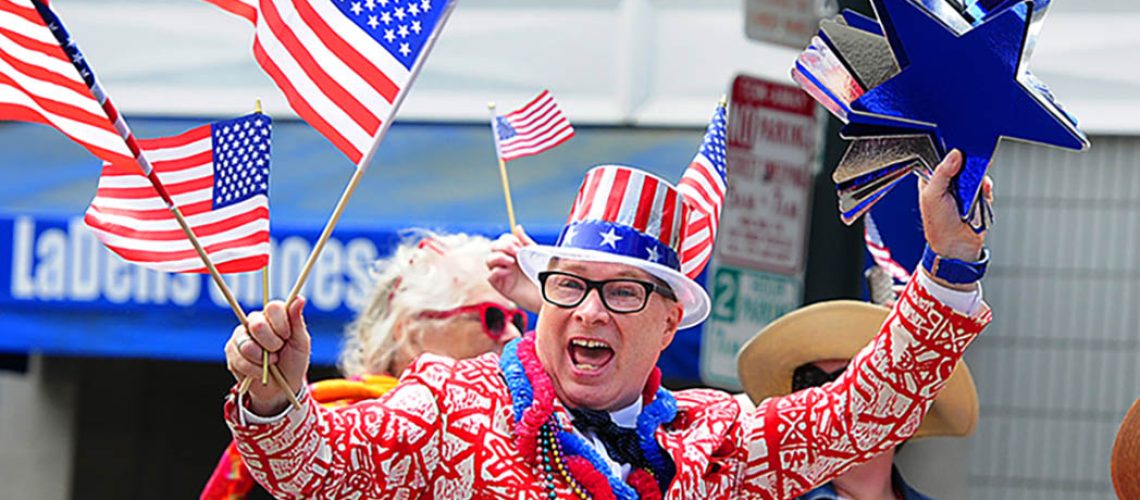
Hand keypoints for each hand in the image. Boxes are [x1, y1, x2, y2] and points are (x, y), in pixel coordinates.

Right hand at [225, 297, 310, 414]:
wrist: (281, 388)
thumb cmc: (293, 362)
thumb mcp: (300, 343)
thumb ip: (297, 321)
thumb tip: (299, 298)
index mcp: (273, 316)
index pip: (273, 307)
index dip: (281, 323)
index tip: (287, 336)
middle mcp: (255, 322)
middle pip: (257, 325)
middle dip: (272, 343)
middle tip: (278, 351)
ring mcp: (240, 336)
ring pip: (246, 344)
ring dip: (262, 359)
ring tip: (271, 362)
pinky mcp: (231, 352)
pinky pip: (239, 359)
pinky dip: (254, 369)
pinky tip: (260, 371)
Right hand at [486, 225, 542, 312]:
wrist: (549, 295)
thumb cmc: (543, 275)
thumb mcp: (536, 255)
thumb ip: (526, 242)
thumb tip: (517, 227)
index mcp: (514, 252)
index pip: (503, 239)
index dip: (509, 240)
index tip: (519, 245)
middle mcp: (506, 261)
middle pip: (493, 247)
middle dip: (503, 246)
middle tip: (516, 252)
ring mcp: (502, 273)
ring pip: (489, 260)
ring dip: (498, 257)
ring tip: (511, 262)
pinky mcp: (501, 286)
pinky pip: (490, 276)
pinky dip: (496, 271)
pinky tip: (507, 272)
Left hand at [919, 150, 993, 286]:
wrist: (957, 246)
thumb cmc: (938, 224)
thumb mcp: (933, 195)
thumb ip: (942, 173)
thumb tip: (955, 154)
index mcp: (932, 179)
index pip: (940, 158)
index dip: (950, 152)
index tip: (959, 145)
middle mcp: (947, 183)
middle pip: (961, 163)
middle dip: (968, 163)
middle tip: (973, 160)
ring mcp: (963, 190)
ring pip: (976, 173)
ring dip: (978, 178)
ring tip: (973, 186)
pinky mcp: (978, 197)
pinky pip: (986, 186)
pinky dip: (986, 190)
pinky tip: (982, 194)